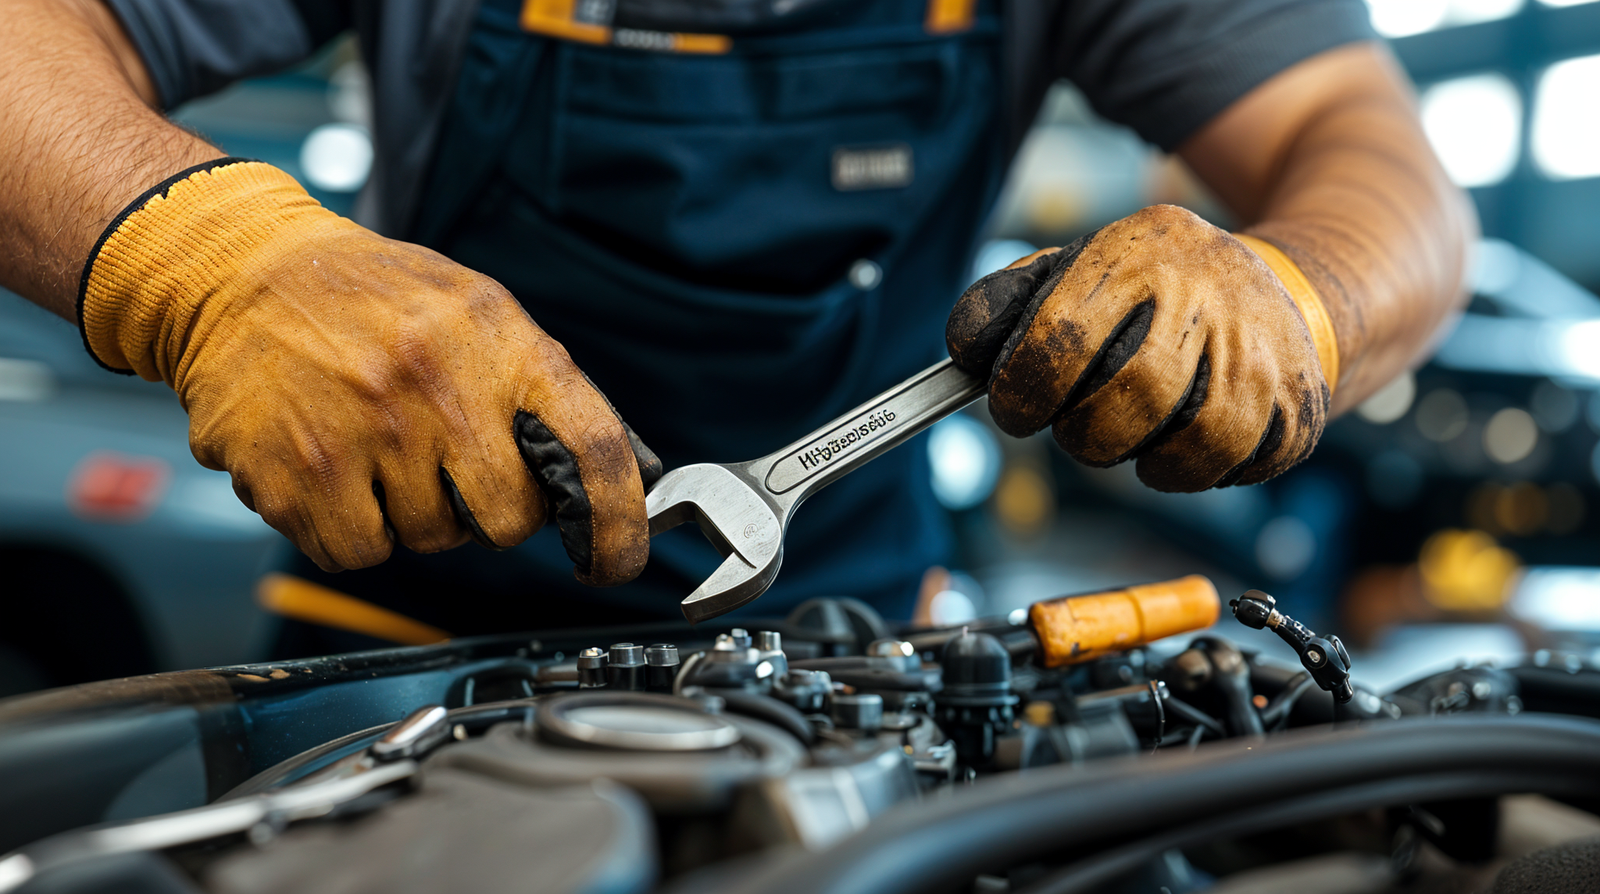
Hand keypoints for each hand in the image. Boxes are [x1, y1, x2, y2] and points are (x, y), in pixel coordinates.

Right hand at [81, 162, 657, 580]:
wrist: (240, 272)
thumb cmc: (372, 297)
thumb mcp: (477, 310)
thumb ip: (542, 388)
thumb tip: (619, 474)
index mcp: (495, 341)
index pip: (589, 449)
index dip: (618, 522)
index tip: (616, 560)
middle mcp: (434, 388)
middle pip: (505, 521)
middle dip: (488, 512)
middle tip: (451, 467)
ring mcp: (360, 436)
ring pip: (427, 541)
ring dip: (412, 514)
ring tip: (378, 447)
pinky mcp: (294, 478)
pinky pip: (355, 551)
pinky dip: (350, 528)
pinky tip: (336, 470)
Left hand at [946, 205, 1328, 491]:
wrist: (1287, 286)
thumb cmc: (1154, 292)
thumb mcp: (1078, 269)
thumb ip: (1007, 304)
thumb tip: (963, 355)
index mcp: (1141, 250)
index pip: (1062, 335)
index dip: (1021, 391)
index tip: (1014, 410)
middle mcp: (1211, 291)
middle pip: (1129, 397)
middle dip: (1083, 434)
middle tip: (1077, 429)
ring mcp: (1264, 349)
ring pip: (1190, 444)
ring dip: (1140, 461)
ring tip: (1127, 437)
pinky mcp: (1299, 404)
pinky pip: (1233, 469)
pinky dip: (1192, 473)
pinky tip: (1180, 444)